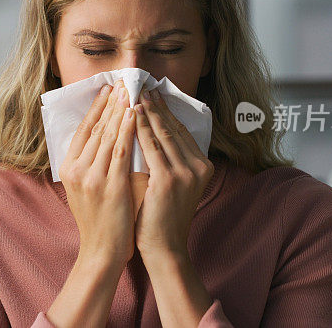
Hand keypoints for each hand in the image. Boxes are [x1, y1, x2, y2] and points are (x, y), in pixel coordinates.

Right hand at [58, 79, 137, 266]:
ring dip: (121, 111)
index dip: (96, 108)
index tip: (107, 90)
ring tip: (131, 92)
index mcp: (68, 168)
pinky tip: (135, 116)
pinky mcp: (110, 186)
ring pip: (108, 136)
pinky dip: (128, 131)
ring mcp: (92, 177)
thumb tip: (101, 137)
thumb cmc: (97, 220)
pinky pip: (121, 152)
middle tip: (123, 82)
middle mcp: (77, 169)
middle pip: (96, 128)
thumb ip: (89, 163)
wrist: (101, 251)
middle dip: (111, 103)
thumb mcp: (84, 187)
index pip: (82, 130)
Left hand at [131, 88, 214, 259]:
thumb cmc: (161, 216)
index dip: (164, 110)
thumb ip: (166, 159)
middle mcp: (199, 166)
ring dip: (146, 110)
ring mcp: (186, 173)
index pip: (180, 130)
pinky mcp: (169, 180)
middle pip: (172, 127)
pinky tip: (128, 115)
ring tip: (133, 93)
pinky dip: (139, 128)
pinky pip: (150, 147)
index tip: (151, 92)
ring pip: (162, 133)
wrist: (163, 248)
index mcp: (202, 166)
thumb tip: (150, 131)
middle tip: (140, 84)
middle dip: (154, 104)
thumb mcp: (170, 183)